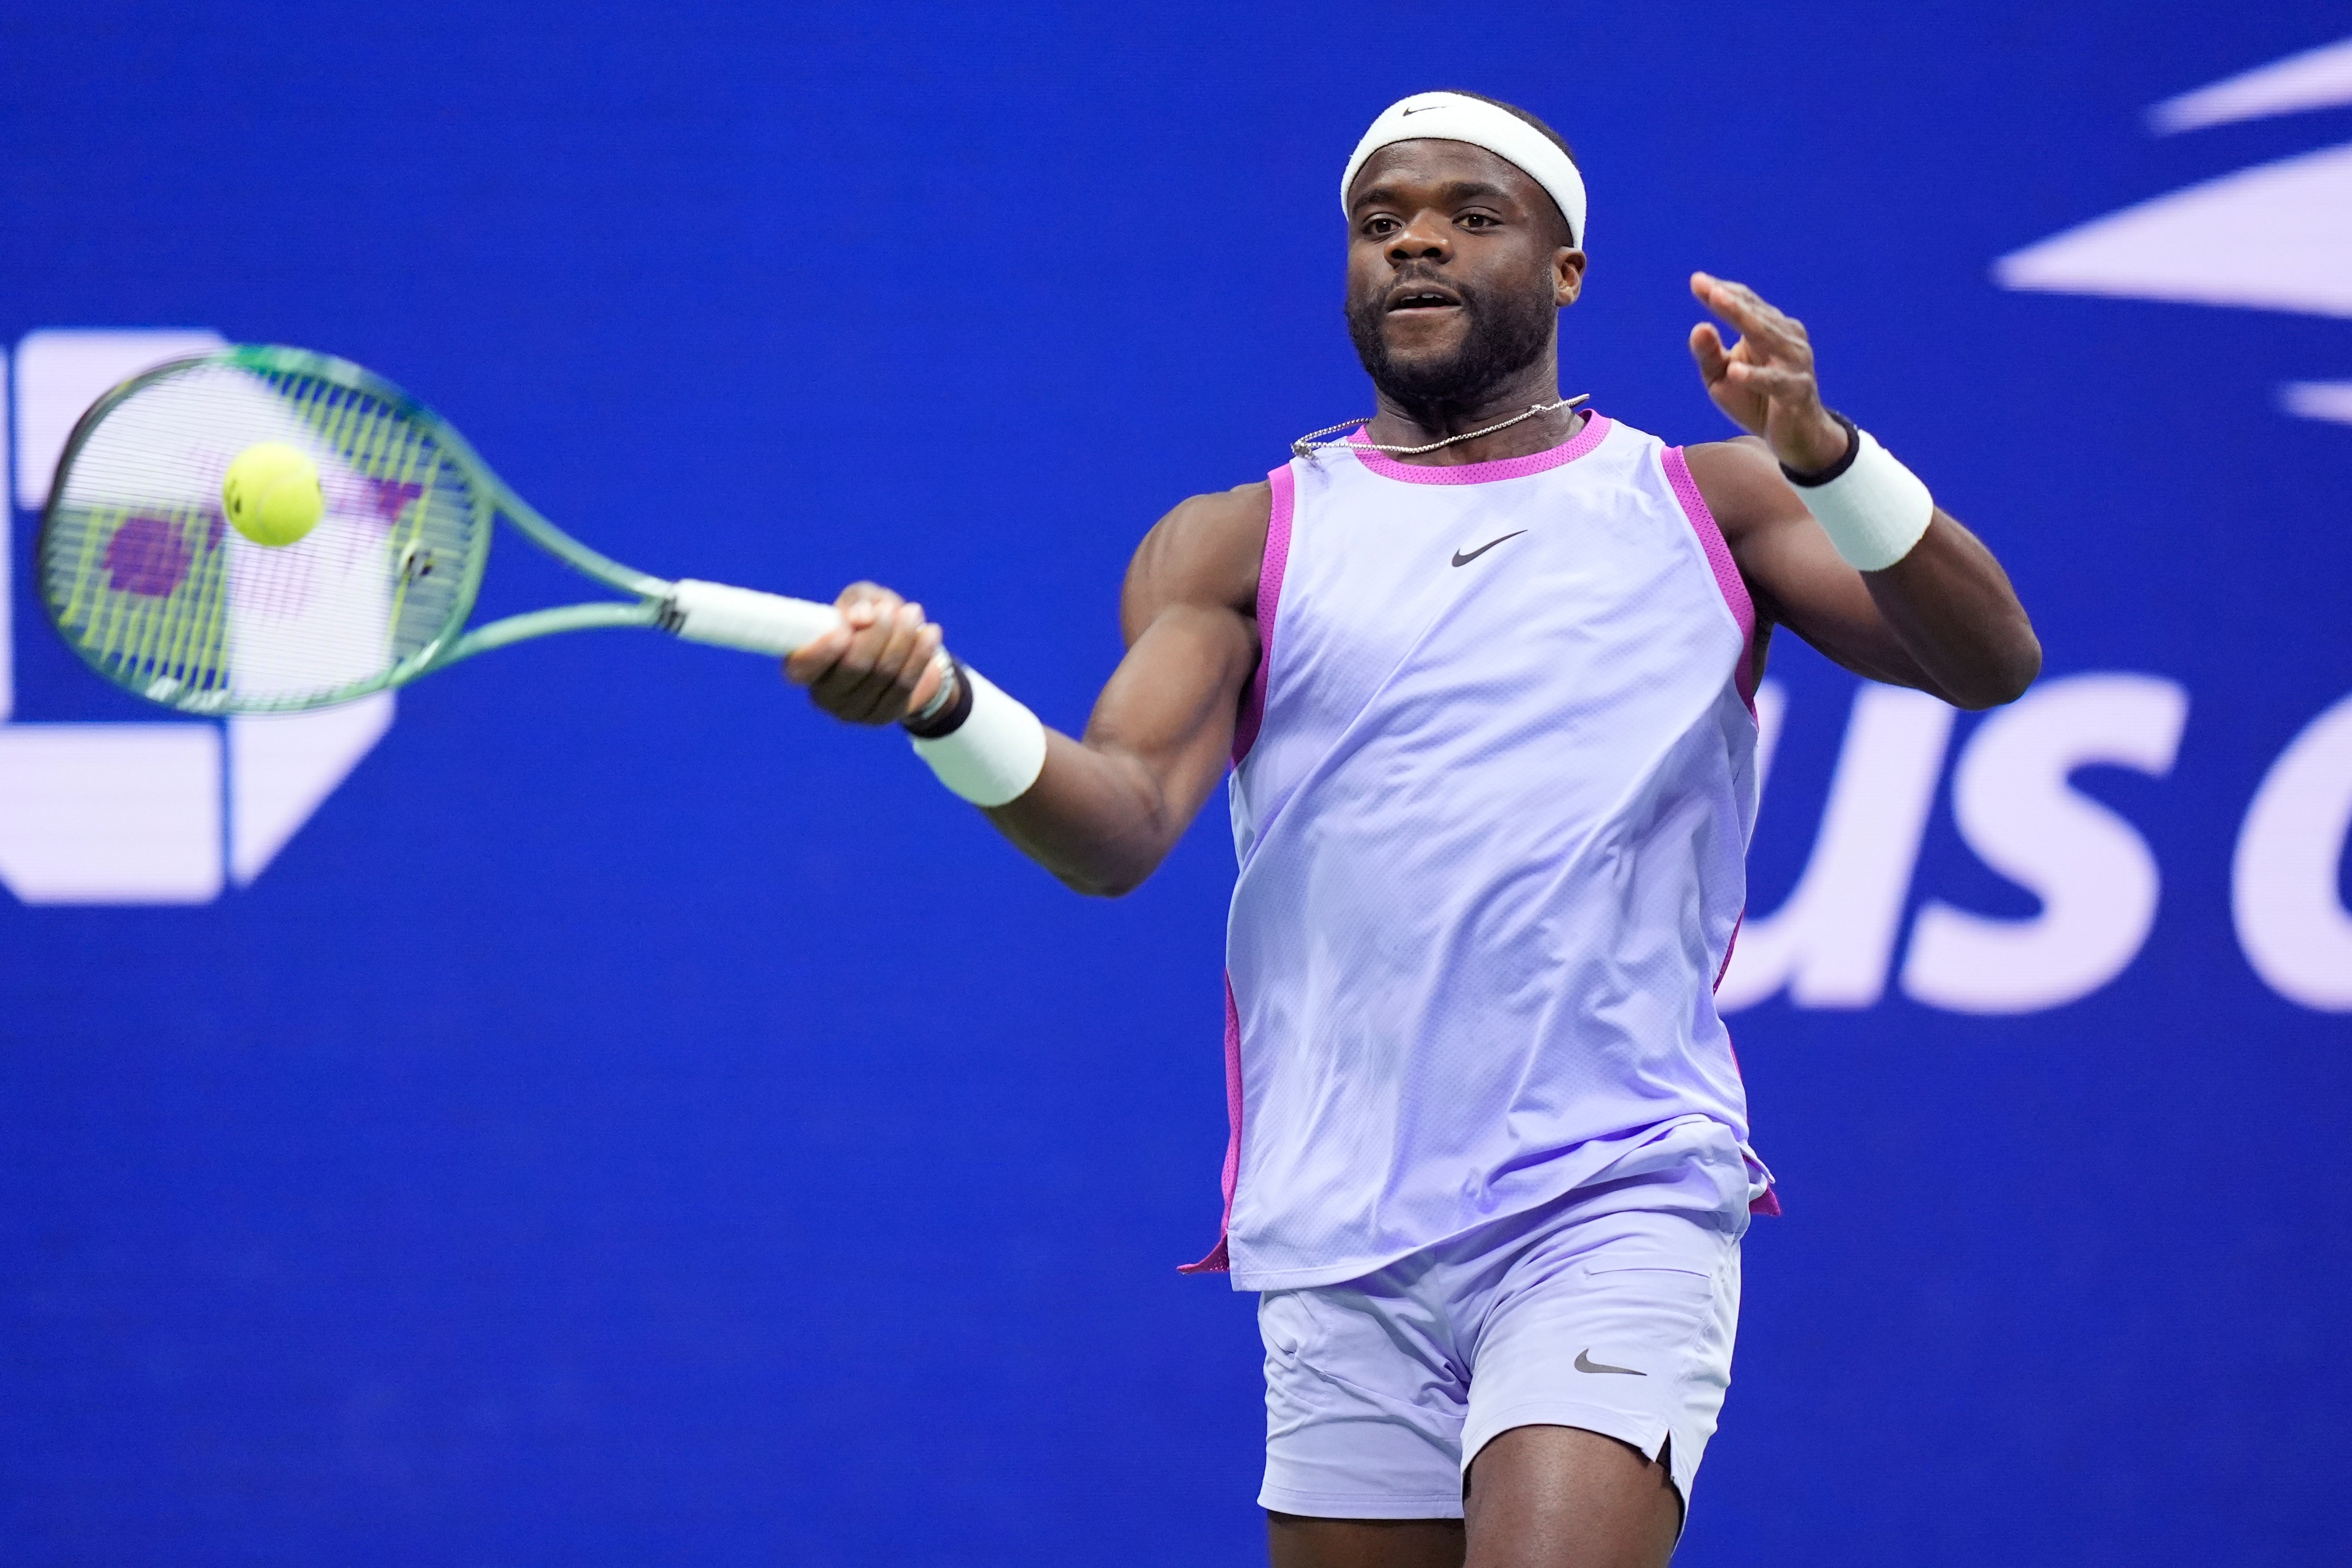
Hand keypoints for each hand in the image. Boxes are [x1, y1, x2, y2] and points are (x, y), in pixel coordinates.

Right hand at [782, 582, 948, 724]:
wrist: (901, 654)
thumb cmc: (869, 621)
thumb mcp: (860, 601)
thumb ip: (858, 602)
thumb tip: (863, 616)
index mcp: (804, 667)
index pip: (801, 669)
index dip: (821, 652)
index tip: (844, 629)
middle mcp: (824, 695)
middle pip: (853, 667)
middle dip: (877, 634)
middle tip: (892, 610)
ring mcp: (852, 711)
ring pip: (883, 674)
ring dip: (902, 639)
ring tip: (913, 613)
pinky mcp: (880, 717)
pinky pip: (904, 685)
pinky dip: (920, 656)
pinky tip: (930, 633)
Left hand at [1687, 272, 1849, 472]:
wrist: (1795, 437)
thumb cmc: (1755, 399)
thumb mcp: (1722, 377)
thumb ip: (1708, 354)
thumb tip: (1698, 326)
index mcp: (1771, 329)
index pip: (1746, 304)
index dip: (1722, 292)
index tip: (1696, 280)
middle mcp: (1788, 338)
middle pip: (1755, 314)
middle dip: (1730, 300)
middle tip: (1708, 287)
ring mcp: (1796, 363)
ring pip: (1767, 337)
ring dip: (1743, 319)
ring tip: (1718, 304)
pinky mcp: (1797, 391)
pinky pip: (1774, 382)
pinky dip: (1755, 376)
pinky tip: (1735, 371)